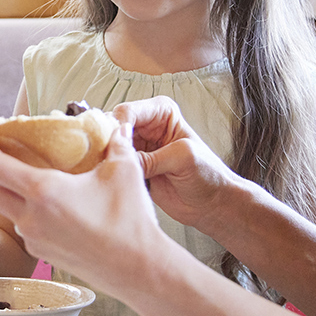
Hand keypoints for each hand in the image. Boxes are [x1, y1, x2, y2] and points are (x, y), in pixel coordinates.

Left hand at [0, 120, 170, 297]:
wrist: (138, 270)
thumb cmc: (131, 221)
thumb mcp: (124, 170)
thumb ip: (116, 142)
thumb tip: (119, 123)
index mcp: (44, 193)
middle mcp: (30, 218)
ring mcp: (34, 239)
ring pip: (4, 208)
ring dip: (3, 187)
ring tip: (20, 170)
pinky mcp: (43, 254)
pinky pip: (22, 225)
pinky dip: (23, 207)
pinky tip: (42, 200)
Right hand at [112, 97, 239, 230]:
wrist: (212, 203)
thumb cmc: (207, 174)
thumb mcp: (182, 158)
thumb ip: (150, 157)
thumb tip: (122, 160)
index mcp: (160, 112)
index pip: (127, 112)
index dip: (117, 128)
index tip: (115, 148)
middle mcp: (145, 126)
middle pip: (111, 127)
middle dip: (105, 143)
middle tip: (105, 162)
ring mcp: (136, 147)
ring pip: (107, 146)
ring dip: (104, 158)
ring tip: (105, 172)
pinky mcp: (132, 167)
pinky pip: (111, 165)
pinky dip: (107, 171)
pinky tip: (107, 180)